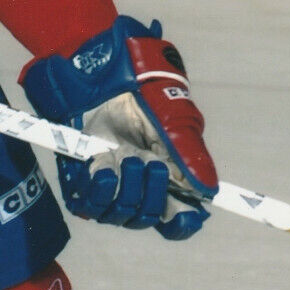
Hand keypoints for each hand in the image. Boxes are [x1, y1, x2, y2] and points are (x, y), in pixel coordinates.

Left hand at [22, 17, 217, 239]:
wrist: (98, 68)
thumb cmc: (140, 88)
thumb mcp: (171, 117)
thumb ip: (189, 154)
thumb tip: (209, 190)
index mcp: (165, 172)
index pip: (176, 215)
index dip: (182, 221)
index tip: (186, 214)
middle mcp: (136, 182)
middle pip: (148, 217)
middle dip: (153, 197)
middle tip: (151, 165)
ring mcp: (108, 180)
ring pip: (120, 214)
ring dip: (128, 193)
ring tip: (128, 160)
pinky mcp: (79, 175)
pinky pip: (88, 204)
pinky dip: (99, 192)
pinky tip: (103, 170)